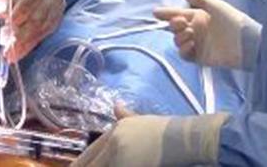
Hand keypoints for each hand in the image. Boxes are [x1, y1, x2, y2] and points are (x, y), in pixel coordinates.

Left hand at [0, 0, 64, 62]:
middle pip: (38, 17)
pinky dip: (32, 44)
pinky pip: (45, 33)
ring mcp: (58, 8)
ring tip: (11, 55)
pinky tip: (21, 51)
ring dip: (26, 43)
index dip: (21, 11)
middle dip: (21, 35)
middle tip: (7, 48)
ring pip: (42, 28)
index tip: (9, 22)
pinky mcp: (57, 18)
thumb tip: (0, 15)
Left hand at [72, 114, 229, 166]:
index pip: (90, 152)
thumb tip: (116, 105)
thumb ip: (126, 115)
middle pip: (91, 163)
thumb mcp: (143, 120)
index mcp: (115, 132)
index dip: (81, 163)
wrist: (185, 137)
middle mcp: (114, 143)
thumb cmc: (167, 130)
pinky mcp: (130, 165)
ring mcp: (121, 157)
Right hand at [153, 0, 260, 69]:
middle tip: (180, 22)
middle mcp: (196, 30)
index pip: (178, 14)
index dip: (167, 13)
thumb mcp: (213, 4)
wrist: (246, 42)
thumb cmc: (233, 20)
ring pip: (178, 41)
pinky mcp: (200, 58)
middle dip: (174, 25)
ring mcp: (198, 44)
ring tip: (190, 34)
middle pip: (175, 28)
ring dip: (180, 37)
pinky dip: (184, 49)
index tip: (156, 12)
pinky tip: (191, 44)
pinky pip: (184, 54)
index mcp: (199, 17)